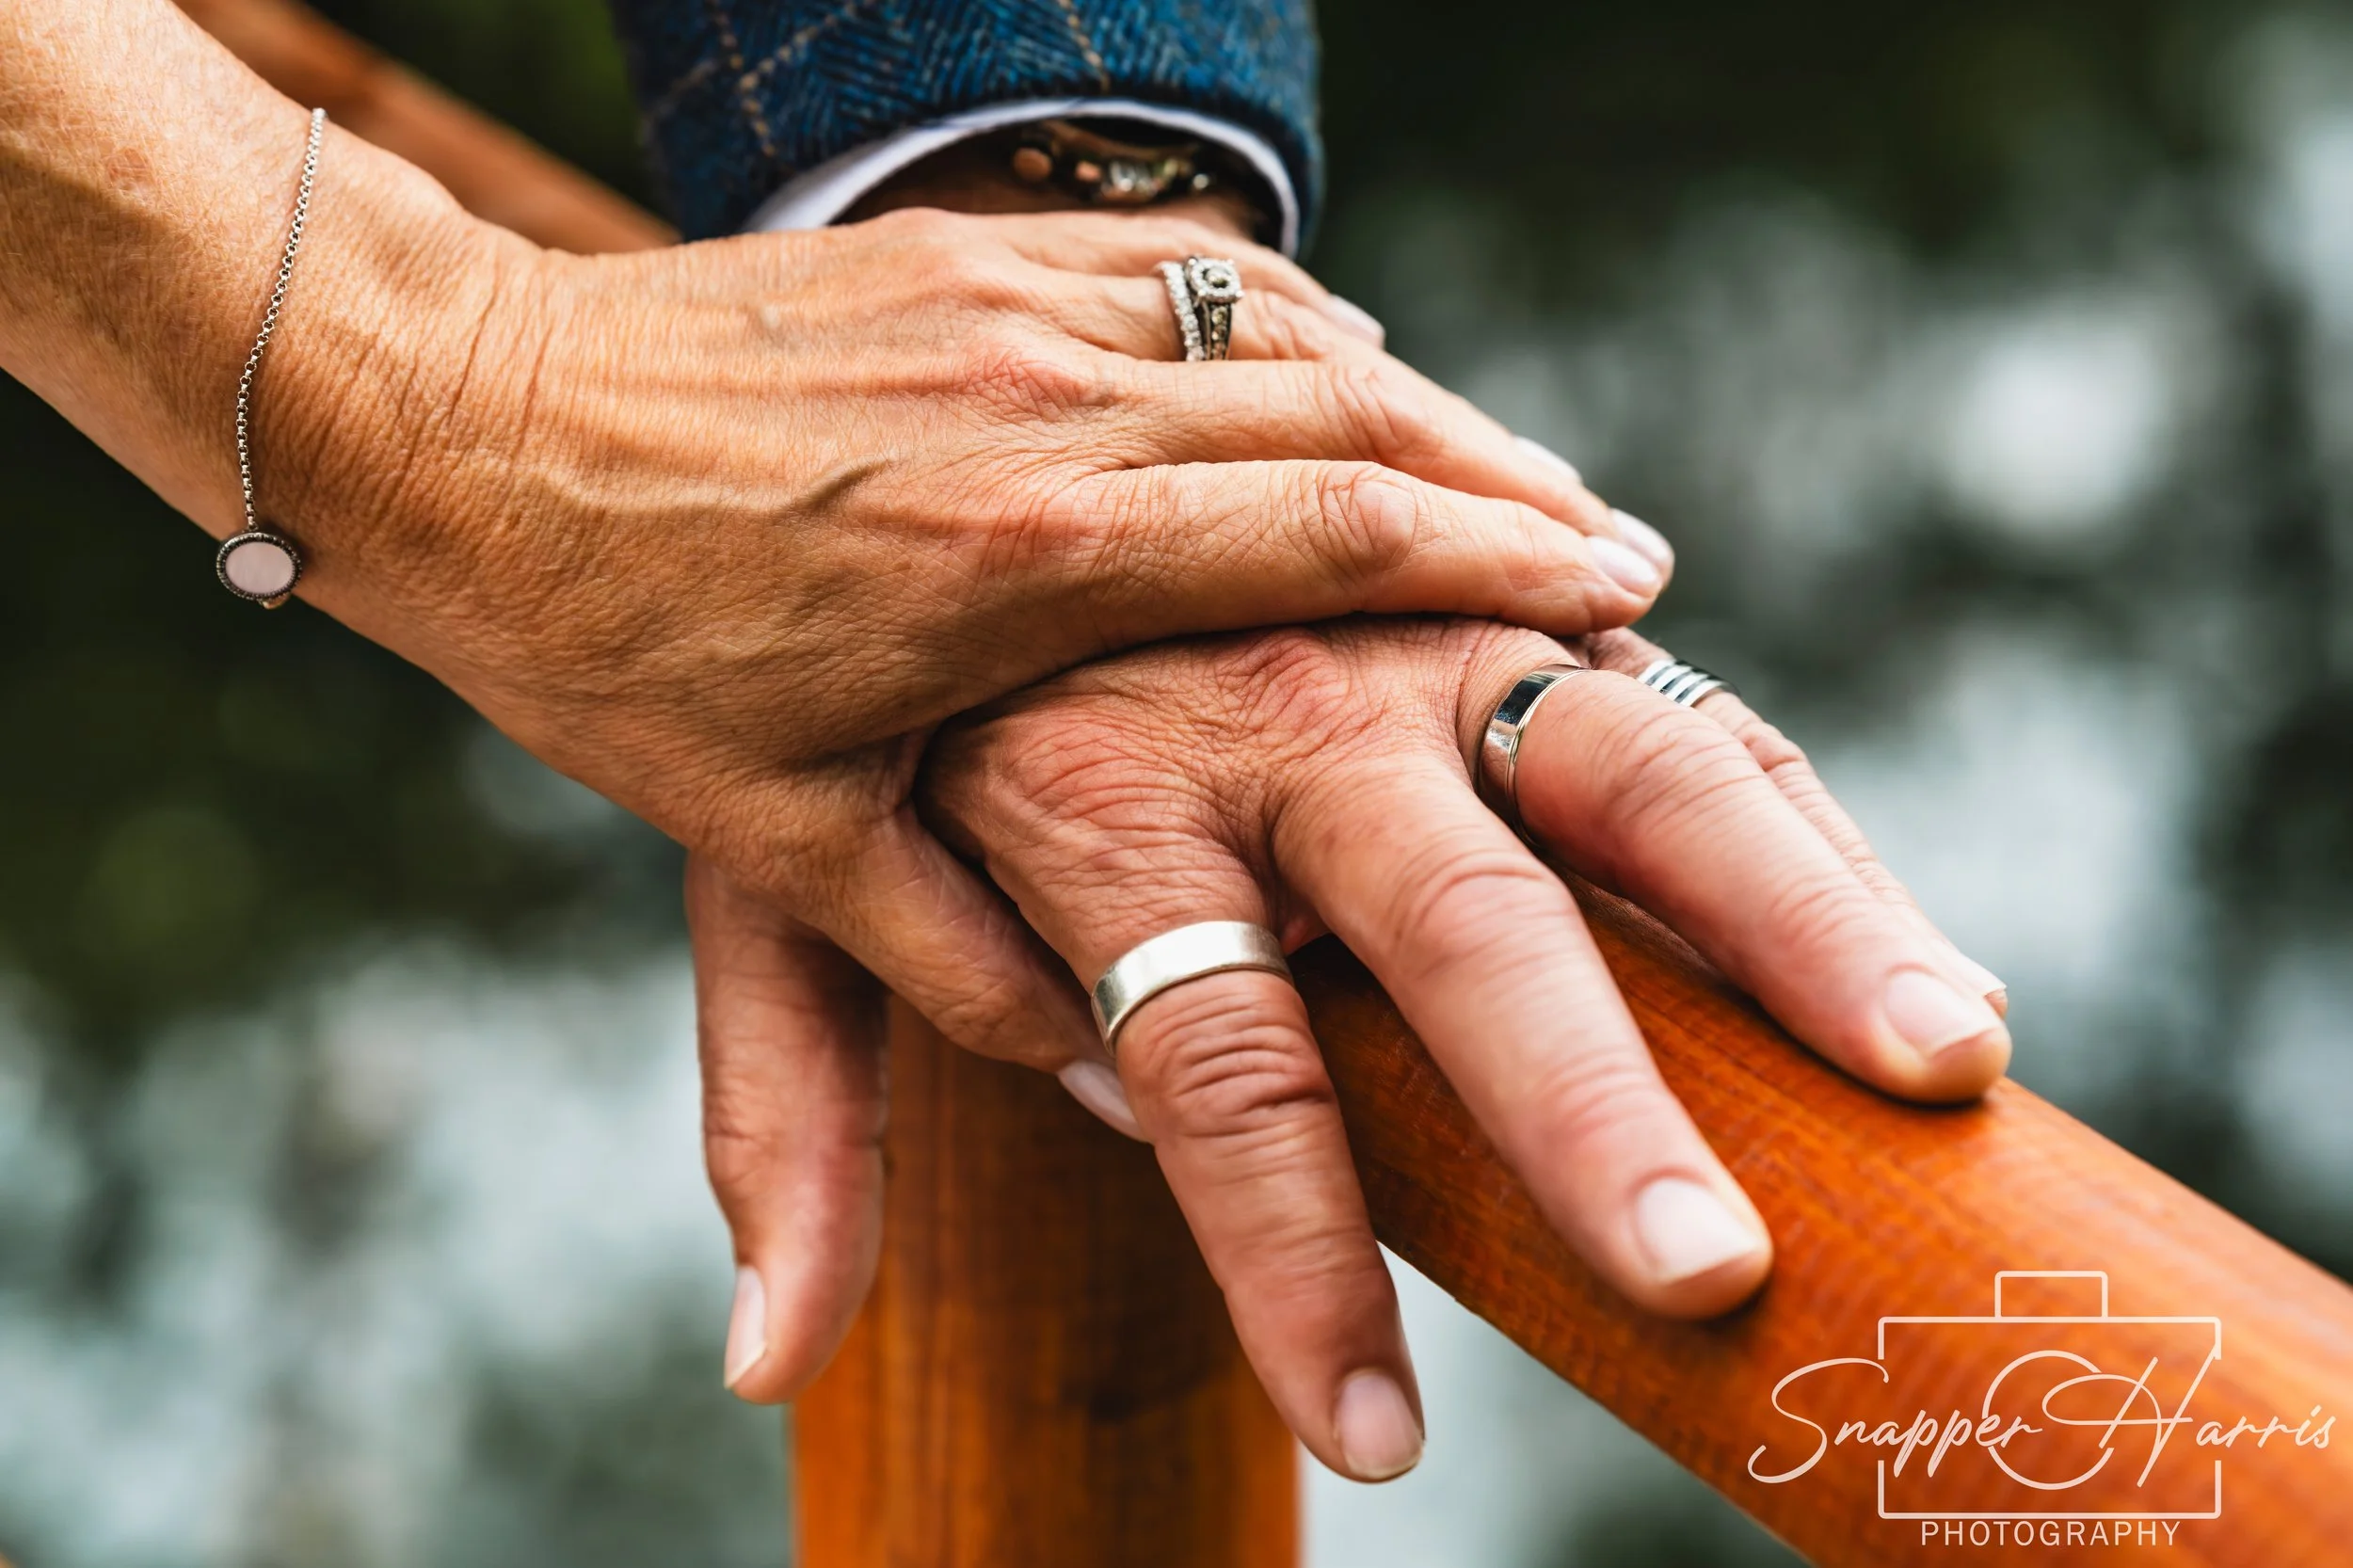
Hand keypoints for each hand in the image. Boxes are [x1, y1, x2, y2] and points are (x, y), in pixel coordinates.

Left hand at [0, 0, 1673, 1078]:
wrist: (451, 419)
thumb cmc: (606, 640)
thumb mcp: (774, 837)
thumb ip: (955, 969)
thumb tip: (1109, 1068)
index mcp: (1022, 552)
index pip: (1325, 533)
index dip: (1492, 562)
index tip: (1618, 595)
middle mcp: (1043, 400)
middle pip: (1346, 420)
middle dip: (1506, 487)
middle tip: (1623, 553)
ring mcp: (1003, 306)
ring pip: (1282, 335)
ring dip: (1422, 406)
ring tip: (1521, 477)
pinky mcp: (955, 262)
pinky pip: (1182, 274)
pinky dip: (1294, 326)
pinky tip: (1351, 364)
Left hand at [689, 618, 2009, 1478]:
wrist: (798, 359)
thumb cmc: (765, 645)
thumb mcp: (755, 864)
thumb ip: (800, 1099)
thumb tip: (773, 1363)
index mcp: (1091, 792)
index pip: (1219, 1074)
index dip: (1300, 1265)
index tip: (1386, 1438)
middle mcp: (1257, 689)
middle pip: (1466, 921)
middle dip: (1600, 1108)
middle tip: (1720, 1271)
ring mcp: (1369, 591)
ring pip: (1613, 733)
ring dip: (1788, 900)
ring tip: (1946, 1043)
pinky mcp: (1435, 530)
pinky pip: (1618, 633)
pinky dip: (1739, 743)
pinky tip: (1843, 855)